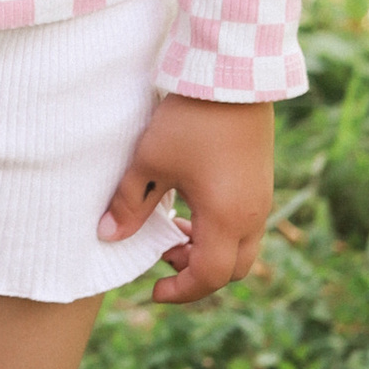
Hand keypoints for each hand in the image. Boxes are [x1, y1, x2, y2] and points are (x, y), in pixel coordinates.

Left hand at [99, 95, 272, 306]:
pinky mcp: (260, 182)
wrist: (233, 77)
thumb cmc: (190, 121)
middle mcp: (252, 215)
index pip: (208, 277)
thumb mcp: (151, 163)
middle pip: (231, 269)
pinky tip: (190, 206)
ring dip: (208, 250)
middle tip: (162, 256)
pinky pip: (245, 224)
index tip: (153, 290)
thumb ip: (130, 204)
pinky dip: (219, 230)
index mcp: (227, 219)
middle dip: (196, 272)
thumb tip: (108, 235)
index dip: (181, 291)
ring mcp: (261, 198)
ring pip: (241, 247)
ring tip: (172, 229)